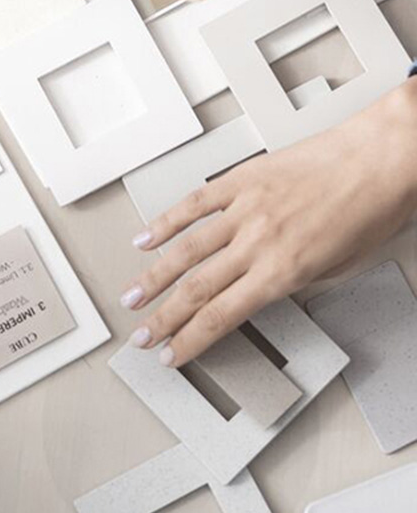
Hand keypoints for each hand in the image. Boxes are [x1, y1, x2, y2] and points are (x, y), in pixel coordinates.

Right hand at [120, 80, 416, 366]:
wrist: (379, 159)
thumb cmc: (371, 210)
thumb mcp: (339, 268)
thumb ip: (294, 282)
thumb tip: (263, 290)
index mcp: (284, 272)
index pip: (223, 316)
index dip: (191, 340)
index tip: (172, 353)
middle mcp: (258, 242)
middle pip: (196, 289)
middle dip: (164, 317)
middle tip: (141, 335)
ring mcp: (246, 208)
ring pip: (187, 249)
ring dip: (154, 276)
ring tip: (132, 295)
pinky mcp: (242, 179)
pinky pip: (196, 203)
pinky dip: (167, 222)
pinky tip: (147, 237)